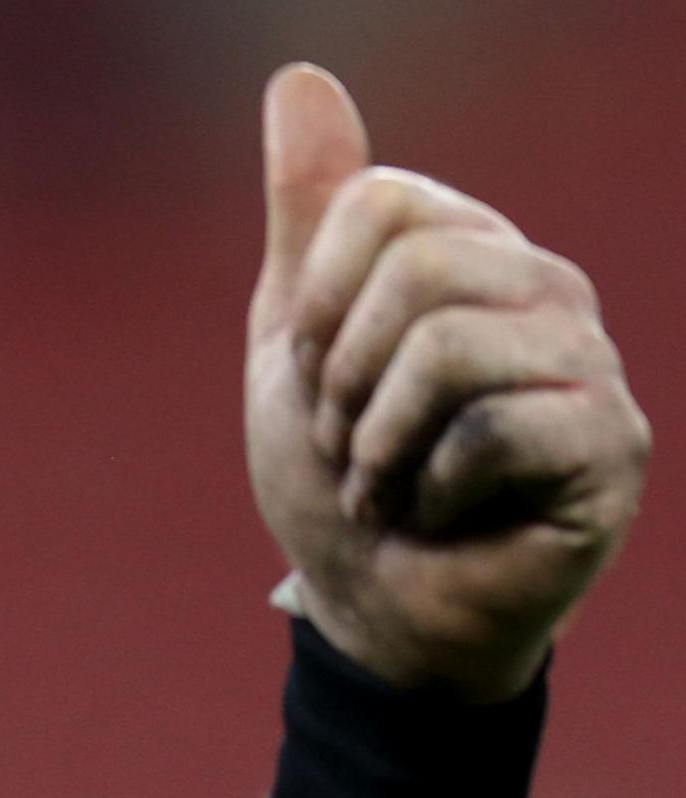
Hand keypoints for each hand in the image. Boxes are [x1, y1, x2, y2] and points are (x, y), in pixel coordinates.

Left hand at [247, 64, 646, 700]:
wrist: (368, 609)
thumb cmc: (339, 477)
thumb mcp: (296, 338)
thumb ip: (309, 214)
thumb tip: (301, 78)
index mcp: (477, 252)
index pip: (381, 202)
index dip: (319, 307)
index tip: (320, 382)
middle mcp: (549, 288)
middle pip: (417, 270)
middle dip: (343, 383)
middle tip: (352, 447)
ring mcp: (593, 363)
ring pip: (450, 347)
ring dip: (377, 444)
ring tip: (390, 487)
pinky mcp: (612, 446)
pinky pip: (491, 429)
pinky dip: (428, 489)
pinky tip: (441, 516)